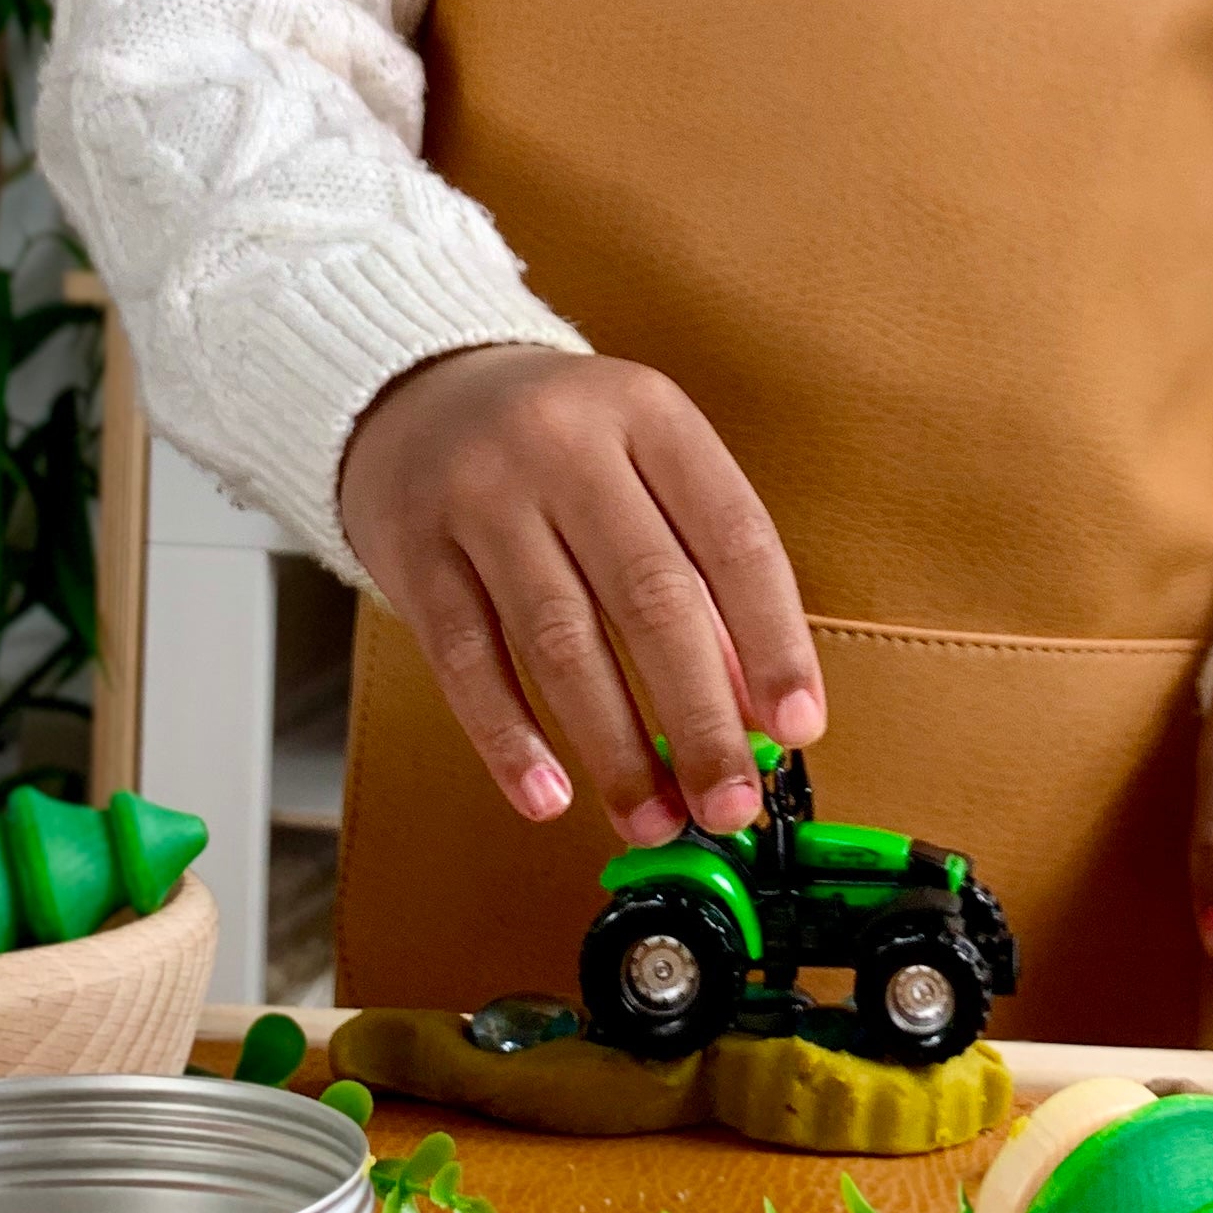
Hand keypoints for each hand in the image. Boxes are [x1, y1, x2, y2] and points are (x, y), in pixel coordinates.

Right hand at [339, 345, 825, 848]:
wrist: (415, 393)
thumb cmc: (559, 451)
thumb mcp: (646, 472)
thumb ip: (703, 576)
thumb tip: (755, 709)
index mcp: (648, 412)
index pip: (733, 535)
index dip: (775, 641)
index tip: (797, 728)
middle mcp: (564, 442)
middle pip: (651, 597)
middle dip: (701, 719)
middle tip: (730, 806)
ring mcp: (481, 494)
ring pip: (561, 640)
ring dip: (615, 749)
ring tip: (653, 819)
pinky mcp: (414, 550)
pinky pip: (467, 660)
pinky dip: (510, 739)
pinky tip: (549, 795)